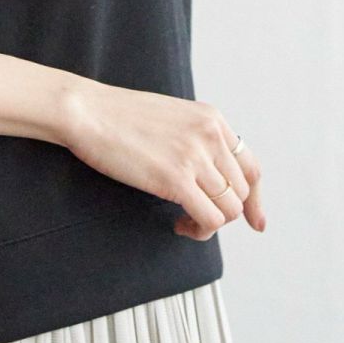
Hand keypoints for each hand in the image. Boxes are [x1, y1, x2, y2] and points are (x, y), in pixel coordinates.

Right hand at [58, 79, 265, 238]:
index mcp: (211, 119)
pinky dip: (199, 231)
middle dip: (222, 211)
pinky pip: (210, 219)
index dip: (254, 199)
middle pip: (241, 192)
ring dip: (210, 224)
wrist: (88, 111)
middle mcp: (211, 135)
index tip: (255, 220)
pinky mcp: (176, 179)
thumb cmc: (118, 116)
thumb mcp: (172, 116)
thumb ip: (196, 138)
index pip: (251, 166)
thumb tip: (210, 174)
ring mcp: (195, 156)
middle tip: (194, 215)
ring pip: (229, 209)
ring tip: (185, 221)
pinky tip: (178, 224)